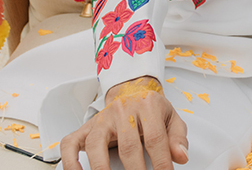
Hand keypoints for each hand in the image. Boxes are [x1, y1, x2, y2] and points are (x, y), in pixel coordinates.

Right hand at [60, 76, 188, 169]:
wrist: (131, 89)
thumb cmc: (150, 107)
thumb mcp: (170, 117)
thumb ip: (177, 137)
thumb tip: (181, 156)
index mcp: (147, 106)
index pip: (155, 138)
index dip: (161, 161)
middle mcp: (122, 111)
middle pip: (128, 145)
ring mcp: (101, 119)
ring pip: (96, 144)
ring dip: (101, 167)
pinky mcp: (85, 127)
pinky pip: (70, 143)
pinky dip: (70, 161)